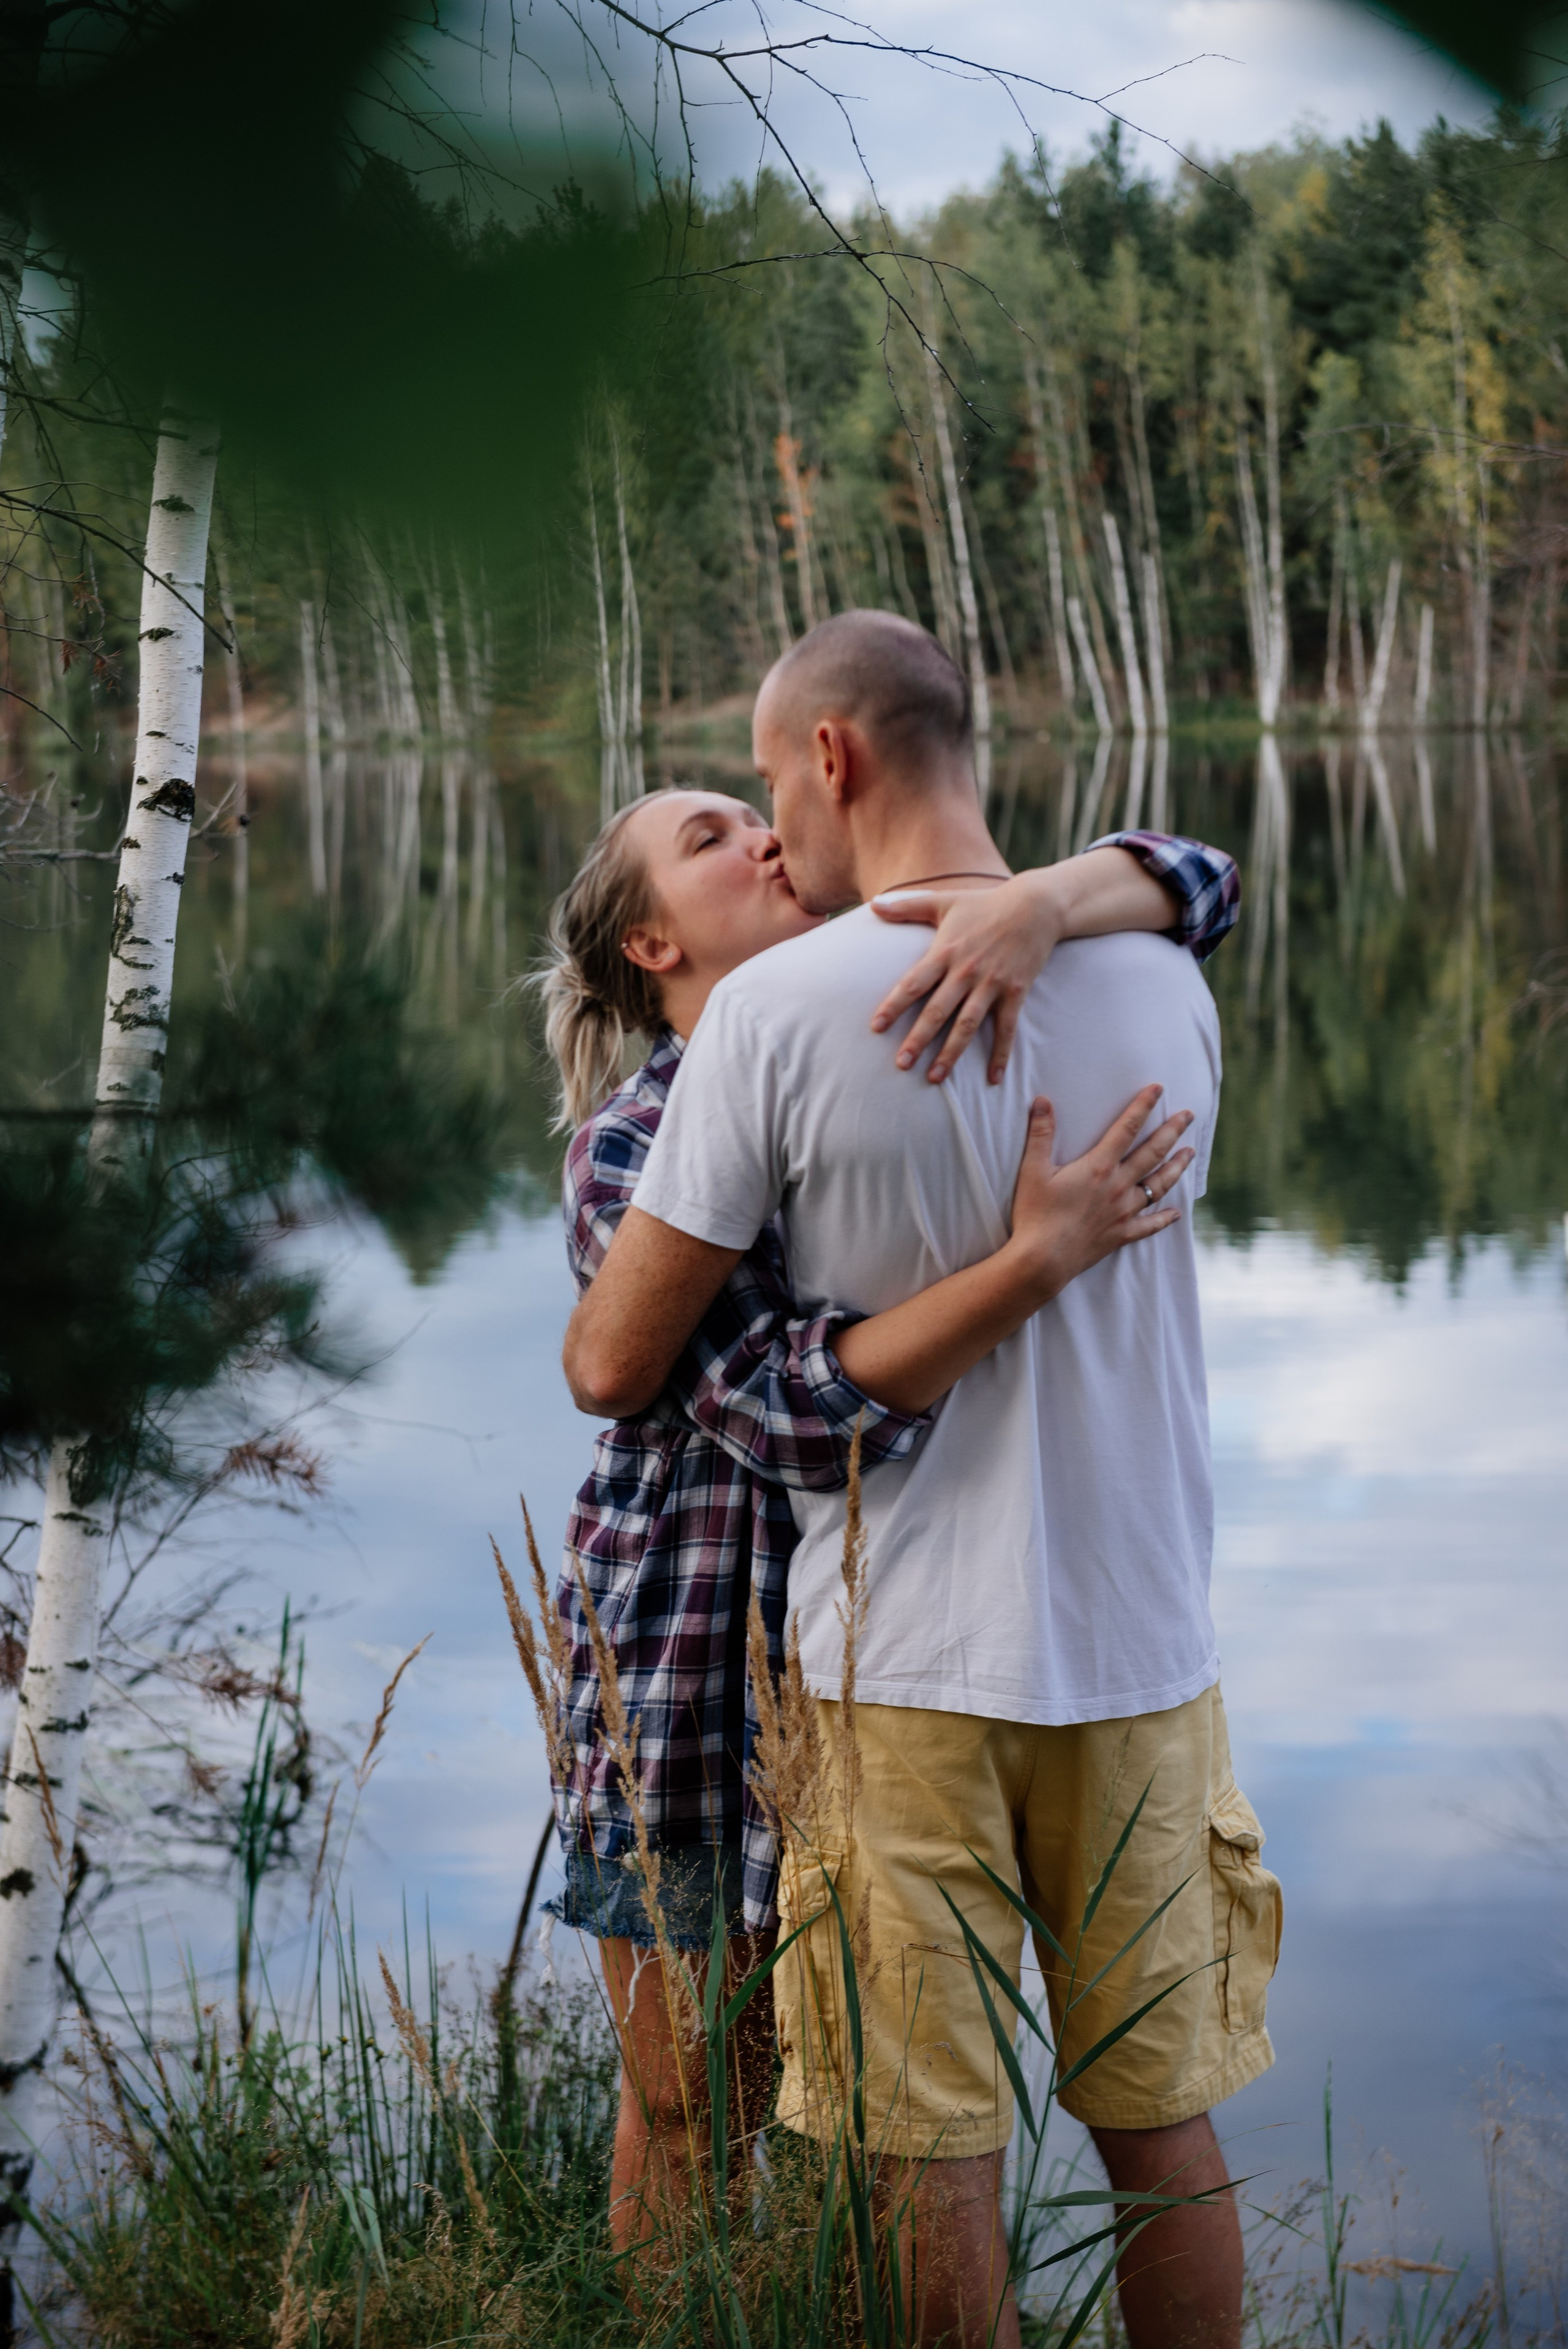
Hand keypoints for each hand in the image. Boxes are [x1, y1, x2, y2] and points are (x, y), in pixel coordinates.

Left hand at [869, 871, 1066, 1085]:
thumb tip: (872, 905)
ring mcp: (992, 984)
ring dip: (951, 1053)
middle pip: (937, 1011)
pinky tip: (993, 1079)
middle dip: (918, 1039)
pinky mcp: (1015, 992)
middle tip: (901, 1064)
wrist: (1035, 906)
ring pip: (967, 1025)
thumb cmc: (985, 904)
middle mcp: (966, 971)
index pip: (913, 983)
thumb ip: (907, 906)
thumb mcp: (944, 901)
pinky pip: (1007, 1028)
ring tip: (935, 1077)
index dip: (894, 1005)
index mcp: (945, 952)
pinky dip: (1000, 1054)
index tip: (876, 1027)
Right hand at [1005, 1086, 1194, 1303]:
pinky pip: (1150, 1225)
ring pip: (1159, 1185)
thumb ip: (1041, 1134)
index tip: (1159, 1088)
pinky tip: (1176, 1213)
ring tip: (1190, 1153)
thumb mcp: (1033, 1170)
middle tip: (1188, 1116)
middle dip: (1172, 1131)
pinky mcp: (1121, 1235)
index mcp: (1099, 1167)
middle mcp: (1118, 1186)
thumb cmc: (1035, 1214)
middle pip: (1152, 1153)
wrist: (1042, 1260)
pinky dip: (1164, 1218)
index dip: (1143, 1106)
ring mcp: (1123, 1212)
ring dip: (1176, 1167)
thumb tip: (1042, 1101)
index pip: (1127, 1128)